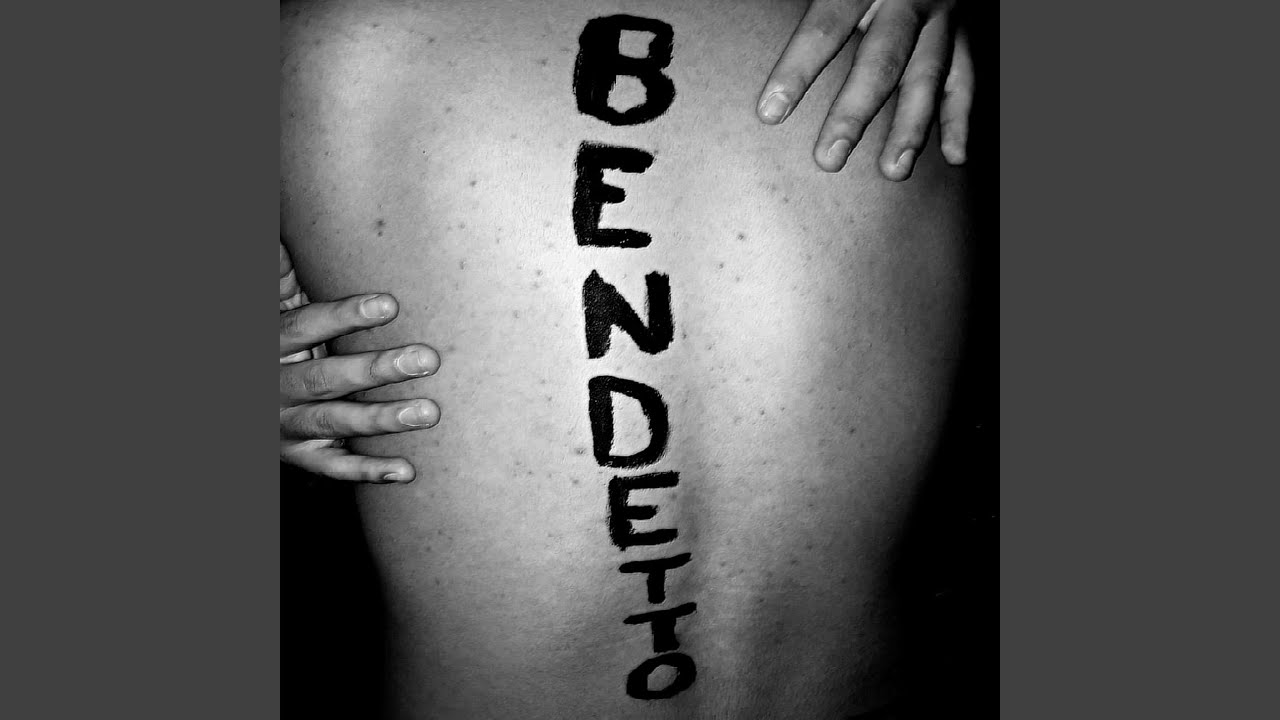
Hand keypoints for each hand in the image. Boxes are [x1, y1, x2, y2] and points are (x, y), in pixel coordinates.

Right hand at [280, 242, 440, 482]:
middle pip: (325, 377)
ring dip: (381, 418)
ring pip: (333, 423)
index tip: (391, 304)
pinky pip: (333, 468)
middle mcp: (273, 386)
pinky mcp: (298, 456)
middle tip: (427, 359)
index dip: (344, 316)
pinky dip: (368, 471)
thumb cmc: (270, 339)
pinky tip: (406, 470)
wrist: (229, 403)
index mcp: (267, 342)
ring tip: (428, 412)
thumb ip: (281, 277)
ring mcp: (284, 425)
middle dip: (375, 369)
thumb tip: (287, 236)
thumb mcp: (269, 306)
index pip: (304, 326)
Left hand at [756, 0, 972, 179]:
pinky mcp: (964, 32)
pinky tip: (953, 157)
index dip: (797, 69)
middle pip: (880, 61)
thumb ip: (813, 4)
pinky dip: (960, 118)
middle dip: (854, 113)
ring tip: (893, 172)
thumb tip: (744, 14)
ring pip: (928, 76)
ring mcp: (942, 17)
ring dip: (912, 128)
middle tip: (828, 159)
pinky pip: (964, 78)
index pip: (826, 26)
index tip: (770, 113)